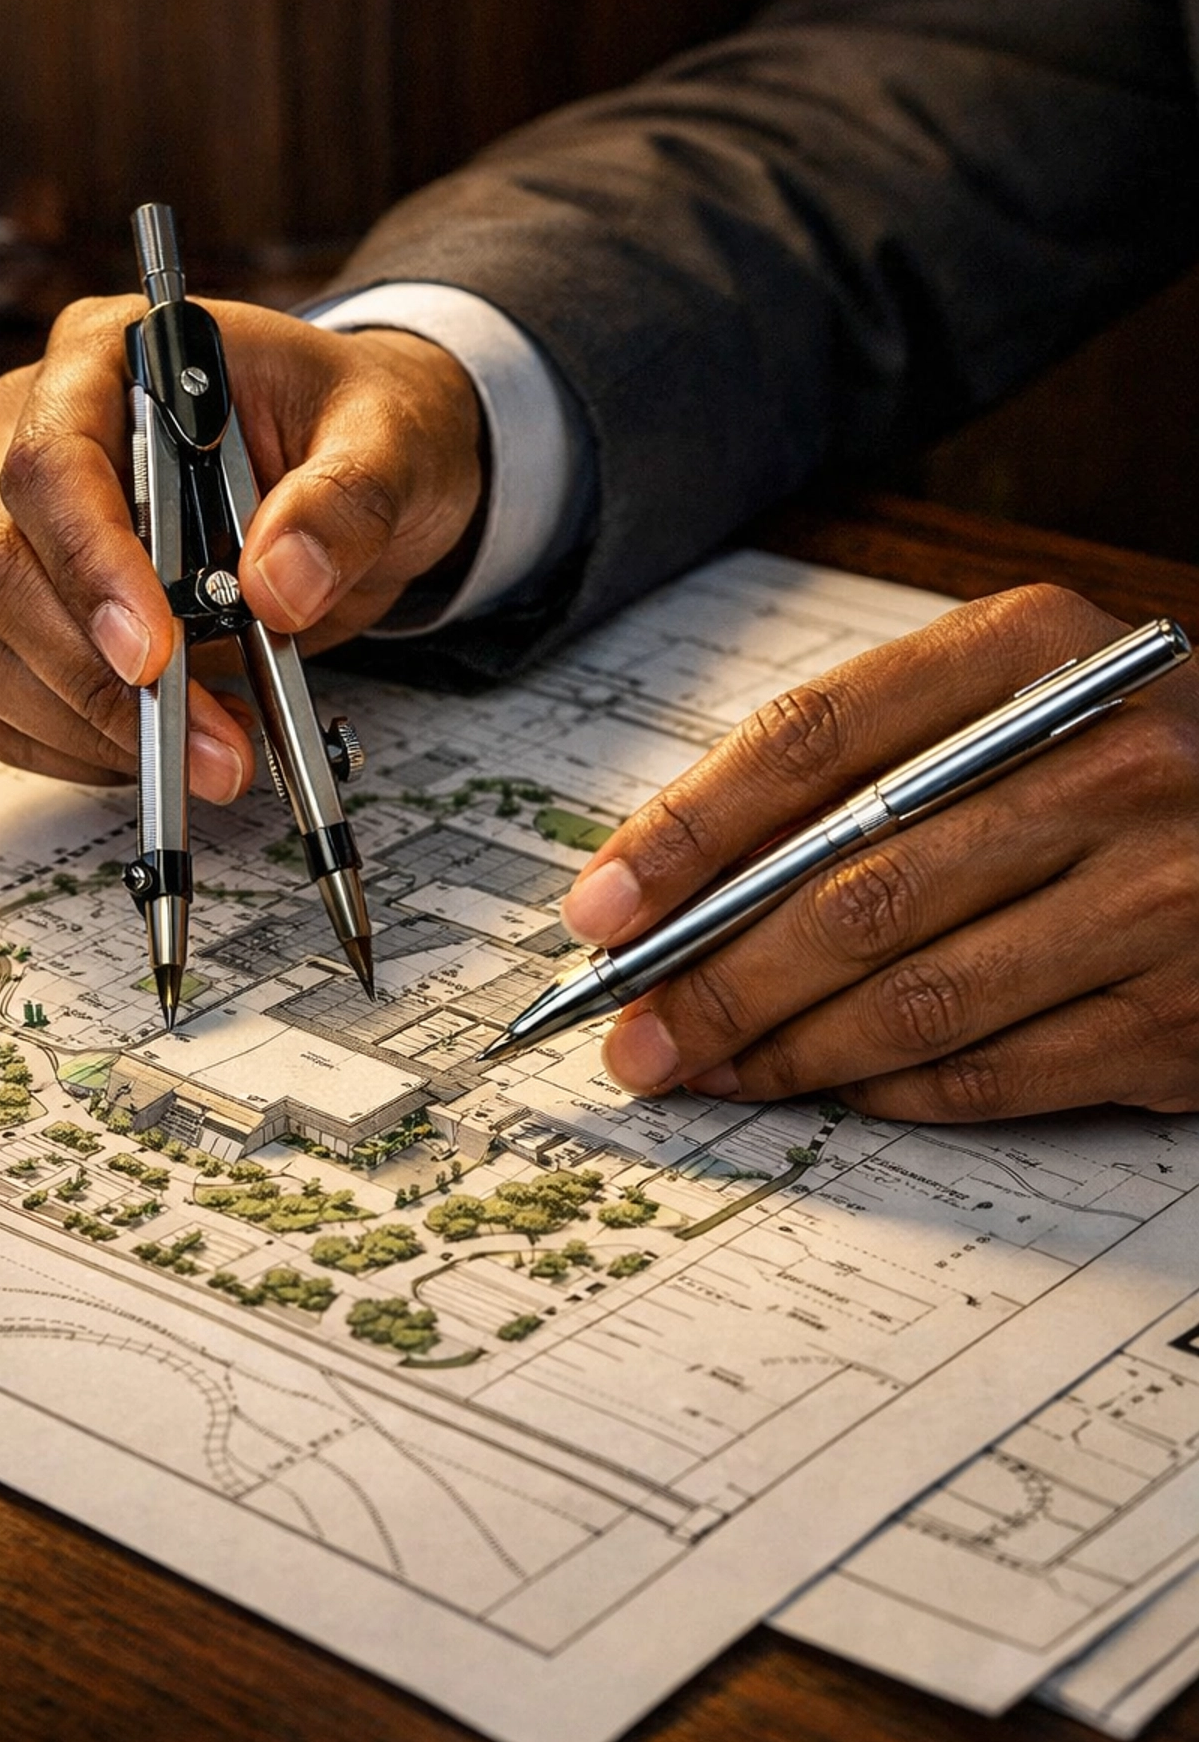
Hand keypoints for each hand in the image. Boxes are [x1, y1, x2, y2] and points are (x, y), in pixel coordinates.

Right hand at [0, 295, 482, 791]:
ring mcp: (26, 534)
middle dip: (99, 678)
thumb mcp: (390, 442)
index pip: (52, 462)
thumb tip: (279, 585)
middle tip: (210, 747)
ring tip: (215, 758)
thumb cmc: (359, 429)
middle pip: (5, 568)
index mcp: (107, 361)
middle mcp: (39, 440)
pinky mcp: (35, 619)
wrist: (366, 475)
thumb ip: (346, 502)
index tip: (153, 652)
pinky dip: (83, 747)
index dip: (90, 564)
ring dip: (91, 726)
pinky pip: (13, 704)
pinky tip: (172, 751)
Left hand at [558, 584, 1198, 1120]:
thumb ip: (856, 766)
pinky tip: (818, 1086)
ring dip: (778, 1050)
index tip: (601, 908)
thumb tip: (669, 882)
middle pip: (854, 889)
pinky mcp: (1183, 1016)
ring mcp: (1162, 893)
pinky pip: (987, 1073)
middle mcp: (1111, 760)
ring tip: (697, 1069)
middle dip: (714, 977)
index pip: (819, 738)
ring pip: (911, 999)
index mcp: (1040, 651)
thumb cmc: (1111, 763)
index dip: (690, 831)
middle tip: (629, 1032)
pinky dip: (882, 1091)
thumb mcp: (1004, 705)